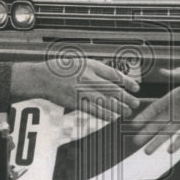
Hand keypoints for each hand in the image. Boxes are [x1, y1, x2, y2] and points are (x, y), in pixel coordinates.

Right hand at [11, 59, 139, 120]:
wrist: (42, 77)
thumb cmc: (62, 69)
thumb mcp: (80, 62)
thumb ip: (96, 69)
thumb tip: (115, 78)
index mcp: (90, 65)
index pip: (114, 74)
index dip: (127, 81)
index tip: (136, 87)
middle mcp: (87, 77)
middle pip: (112, 89)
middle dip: (126, 97)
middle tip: (136, 103)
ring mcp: (81, 90)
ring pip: (104, 101)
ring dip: (118, 108)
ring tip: (128, 112)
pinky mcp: (74, 101)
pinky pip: (93, 109)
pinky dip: (104, 114)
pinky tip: (113, 117)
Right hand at [130, 65, 179, 153]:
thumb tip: (162, 71)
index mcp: (174, 97)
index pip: (156, 108)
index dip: (145, 116)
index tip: (134, 124)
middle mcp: (177, 110)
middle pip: (158, 124)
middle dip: (147, 133)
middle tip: (135, 142)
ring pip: (168, 134)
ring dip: (157, 142)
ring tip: (147, 152)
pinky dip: (176, 144)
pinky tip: (168, 151)